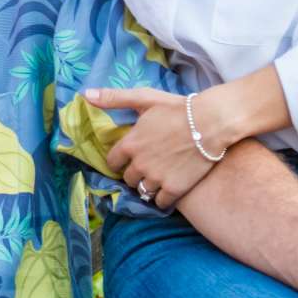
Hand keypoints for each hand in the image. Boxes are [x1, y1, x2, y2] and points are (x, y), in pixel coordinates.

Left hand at [91, 88, 213, 207]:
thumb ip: (114, 99)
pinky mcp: (174, 189)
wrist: (212, 122)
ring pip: (142, 191)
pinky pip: (160, 202)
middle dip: (135, 172)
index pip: (112, 162)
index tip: (129, 157)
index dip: (120, 160)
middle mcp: (139, 164)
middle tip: (148, 165)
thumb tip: (85, 95)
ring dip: (148, 185)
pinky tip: (169, 189)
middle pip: (128, 178)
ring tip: (159, 177)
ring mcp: (157, 178)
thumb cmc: (178, 108)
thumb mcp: (144, 98)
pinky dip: (163, 198)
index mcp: (130, 144)